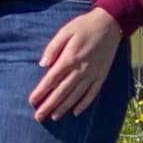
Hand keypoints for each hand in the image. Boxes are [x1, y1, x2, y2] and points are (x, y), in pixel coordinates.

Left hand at [27, 7, 126, 123]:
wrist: (110, 24)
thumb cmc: (84, 26)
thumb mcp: (65, 31)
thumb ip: (53, 48)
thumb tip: (42, 64)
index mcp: (69, 58)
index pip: (52, 79)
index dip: (41, 91)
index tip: (32, 101)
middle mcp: (80, 69)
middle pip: (62, 91)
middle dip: (49, 105)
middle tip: (39, 117)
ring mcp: (92, 74)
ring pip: (76, 96)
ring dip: (64, 108)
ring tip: (54, 118)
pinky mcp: (101, 76)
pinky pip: (92, 94)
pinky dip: (84, 104)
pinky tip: (76, 112)